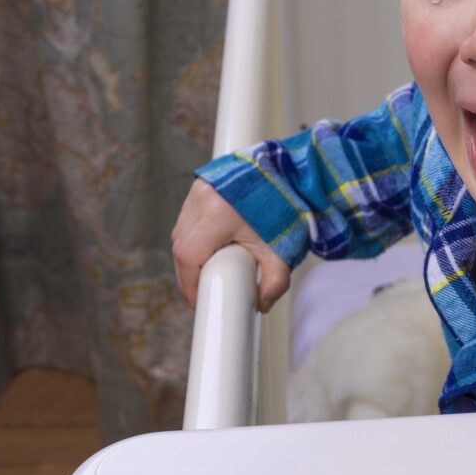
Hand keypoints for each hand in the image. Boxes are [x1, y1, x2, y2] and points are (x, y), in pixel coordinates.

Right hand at [171, 178, 290, 311]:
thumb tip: (262, 304)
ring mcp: (198, 190)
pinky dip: (198, 235)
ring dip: (194, 253)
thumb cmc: (286, 206)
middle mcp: (201, 200)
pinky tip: (215, 244)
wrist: (293, 170)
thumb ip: (275, 281)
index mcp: (216, 215)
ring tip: (215, 266)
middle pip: (182, 247)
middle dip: (192, 272)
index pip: (188, 258)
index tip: (200, 300)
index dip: (190, 285)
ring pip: (183, 233)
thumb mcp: (281, 248)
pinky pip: (190, 218)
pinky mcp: (202, 185)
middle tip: (209, 287)